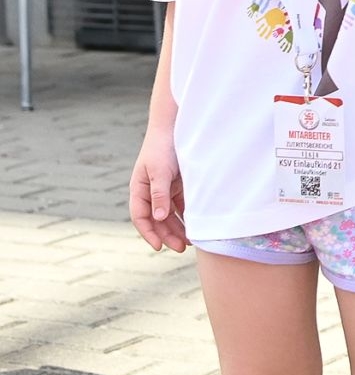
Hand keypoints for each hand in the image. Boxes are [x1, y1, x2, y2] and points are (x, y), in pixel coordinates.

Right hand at [129, 126, 187, 251]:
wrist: (175, 126)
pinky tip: (196, 226)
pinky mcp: (177, 185)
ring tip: (190, 242)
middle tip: (181, 248)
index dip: (149, 233)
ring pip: (169, 215)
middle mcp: (150, 191)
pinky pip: (180, 205)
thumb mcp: (160, 171)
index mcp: (139, 189)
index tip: (159, 247)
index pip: (140, 217)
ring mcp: (164, 189)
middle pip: (156, 219)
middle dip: (167, 235)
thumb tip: (159, 218)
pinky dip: (186, 216)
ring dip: (177, 228)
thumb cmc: (163, 147)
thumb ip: (159, 194)